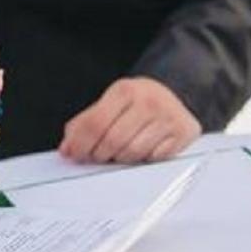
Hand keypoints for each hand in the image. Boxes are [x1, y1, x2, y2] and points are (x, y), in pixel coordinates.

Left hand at [59, 77, 200, 163]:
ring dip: (121, 159)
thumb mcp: (108, 105)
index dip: (81, 144)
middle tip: (98, 156)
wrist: (178, 95)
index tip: (75, 155)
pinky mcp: (183, 133)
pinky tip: (142, 150)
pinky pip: (154, 158)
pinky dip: (143, 160)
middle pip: (113, 141)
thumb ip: (84, 125)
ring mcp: (168, 117)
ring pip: (133, 153)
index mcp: (125, 90)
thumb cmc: (136, 104)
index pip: (95, 123)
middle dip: (100, 155)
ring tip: (120, 151)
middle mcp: (149, 101)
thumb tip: (67, 150)